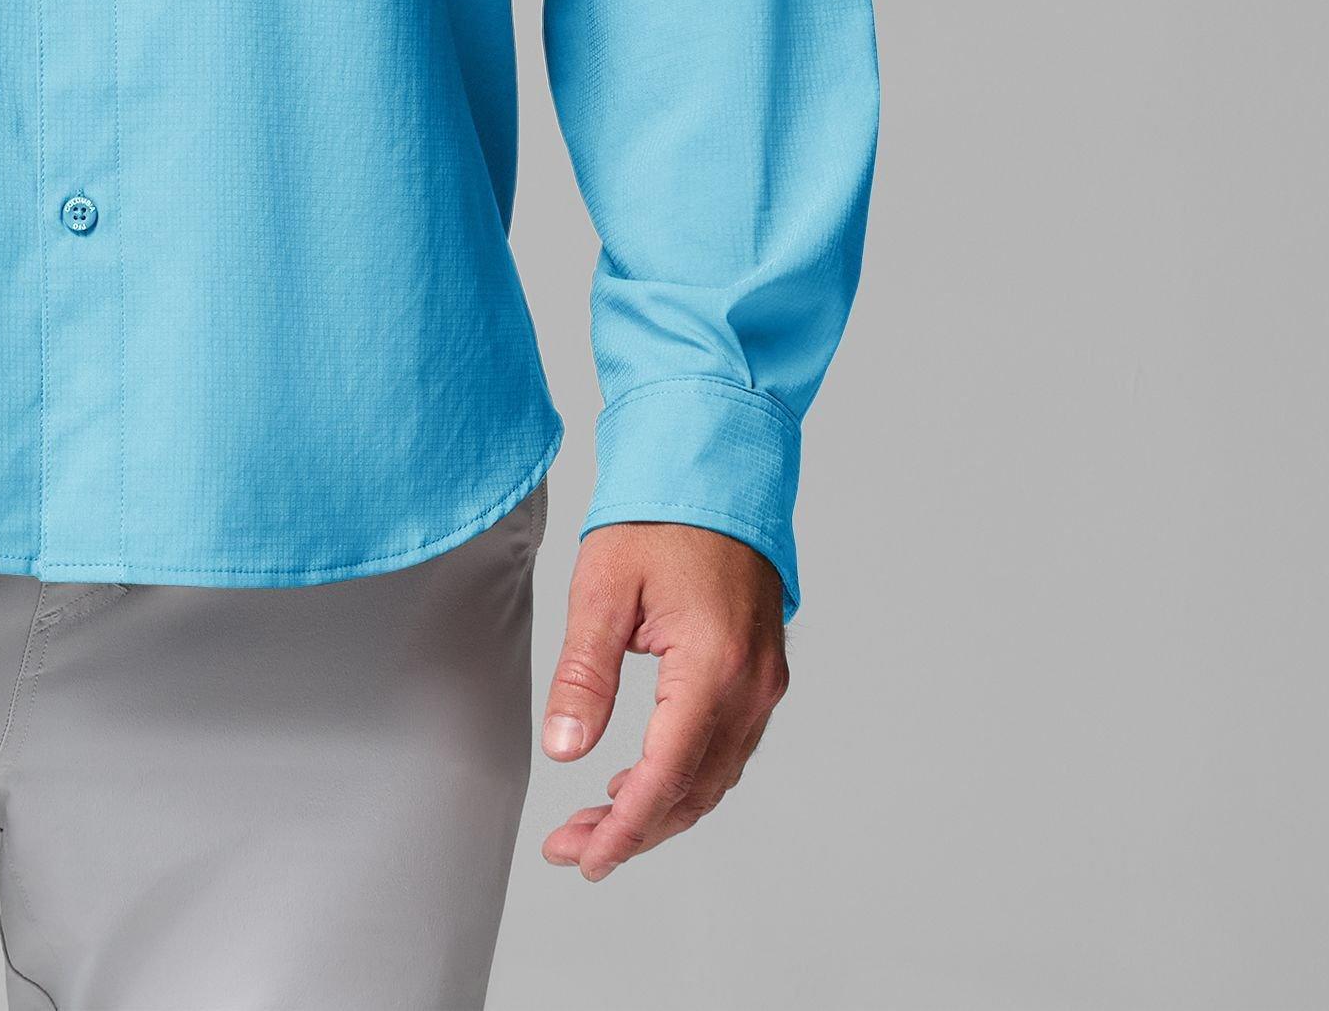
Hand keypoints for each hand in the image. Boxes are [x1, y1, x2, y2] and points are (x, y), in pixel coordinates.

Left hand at [536, 523, 788, 881]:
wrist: (717, 470)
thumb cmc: (658, 518)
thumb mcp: (603, 587)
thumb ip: (585, 673)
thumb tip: (564, 749)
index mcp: (712, 665)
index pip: (667, 774)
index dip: (625, 827)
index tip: (584, 857)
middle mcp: (750, 685)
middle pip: (694, 791)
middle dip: (633, 830)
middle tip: (573, 849)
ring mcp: (764, 683)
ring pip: (713, 778)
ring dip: (658, 810)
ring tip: (594, 824)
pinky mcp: (762, 675)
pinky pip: (726, 750)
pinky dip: (683, 778)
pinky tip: (638, 780)